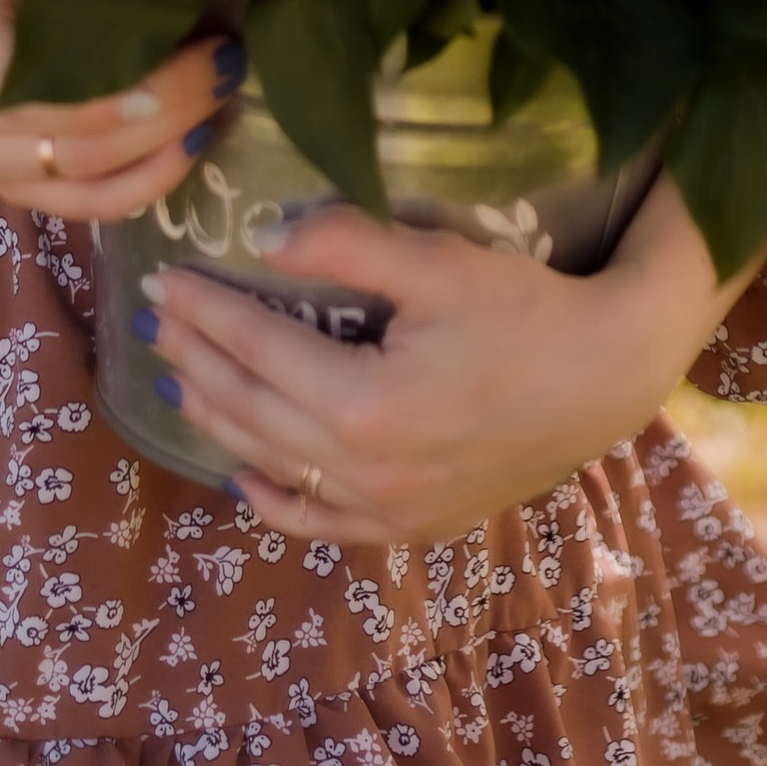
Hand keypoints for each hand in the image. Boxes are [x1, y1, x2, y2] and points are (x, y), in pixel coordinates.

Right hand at [0, 0, 242, 222]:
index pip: (43, 66)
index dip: (130, 72)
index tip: (203, 42)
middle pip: (76, 125)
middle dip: (169, 100)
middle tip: (227, 65)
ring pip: (88, 170)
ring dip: (167, 140)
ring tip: (219, 99)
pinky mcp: (17, 191)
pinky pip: (91, 204)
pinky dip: (150, 180)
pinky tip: (192, 145)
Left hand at [140, 173, 745, 545]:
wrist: (608, 376)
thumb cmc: (526, 309)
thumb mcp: (438, 262)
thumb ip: (347, 246)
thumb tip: (263, 240)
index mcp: (367, 405)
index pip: (257, 349)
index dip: (205, 311)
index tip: (166, 278)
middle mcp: (368, 472)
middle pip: (252, 410)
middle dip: (196, 360)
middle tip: (158, 320)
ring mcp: (389, 510)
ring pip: (275, 467)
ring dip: (219, 421)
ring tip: (180, 378)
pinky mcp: (413, 524)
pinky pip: (324, 524)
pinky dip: (276, 503)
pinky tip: (246, 479)